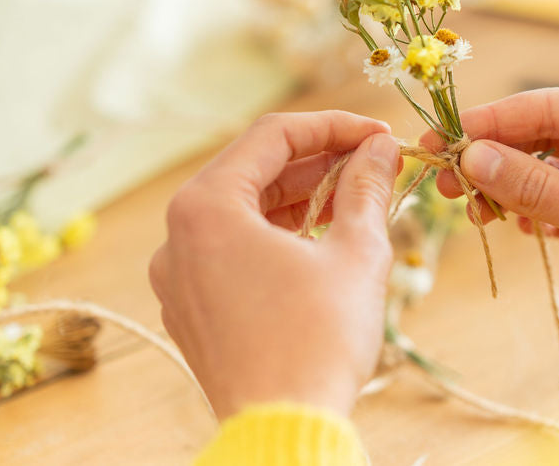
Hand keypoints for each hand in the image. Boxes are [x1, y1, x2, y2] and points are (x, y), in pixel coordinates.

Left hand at [150, 111, 400, 418]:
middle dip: (318, 163)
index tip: (379, 135)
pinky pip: (232, 251)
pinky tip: (320, 239)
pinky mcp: (191, 310)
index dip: (334, 127)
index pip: (273, 137)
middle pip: (253, 172)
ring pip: (243, 213)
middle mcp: (177, 236)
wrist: (283, 431)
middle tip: (373, 163)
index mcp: (205, 208)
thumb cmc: (317, 341)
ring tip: (354, 197)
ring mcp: (178, 277)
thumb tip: (381, 151)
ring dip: (299, 199)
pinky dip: (276, 237)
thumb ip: (366, 188)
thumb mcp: (356, 253)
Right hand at [423, 86, 558, 365]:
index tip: (442, 136)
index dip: (494, 121)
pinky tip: (514, 223)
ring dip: (516, 188)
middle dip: (499, 156)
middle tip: (446, 177)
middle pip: (552, 134)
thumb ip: (541, 188)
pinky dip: (543, 212)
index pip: (555, 105)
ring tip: (474, 208)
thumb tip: (474, 158)